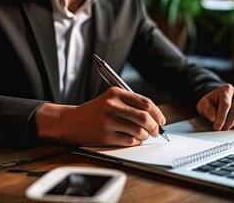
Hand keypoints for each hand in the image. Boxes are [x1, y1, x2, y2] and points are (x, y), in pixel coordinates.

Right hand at [35, 87, 165, 146]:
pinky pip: (130, 140)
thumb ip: (130, 103)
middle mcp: (112, 105)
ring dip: (145, 135)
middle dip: (154, 126)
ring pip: (139, 131)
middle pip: (144, 117)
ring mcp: (108, 121)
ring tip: (143, 135)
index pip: (145, 102)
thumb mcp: (110, 99)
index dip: (157, 113)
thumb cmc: (95, 111)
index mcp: (115, 93)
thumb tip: (154, 115)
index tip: (161, 120)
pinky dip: (136, 141)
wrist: (72, 122)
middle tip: (156, 130)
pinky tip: (133, 139)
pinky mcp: (105, 136)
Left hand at [196, 84, 233, 130]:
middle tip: (223, 129)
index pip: (226, 104)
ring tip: (227, 127)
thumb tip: (213, 117)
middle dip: (229, 122)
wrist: (219, 102)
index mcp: (226, 88)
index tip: (217, 127)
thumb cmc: (211, 104)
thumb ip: (207, 110)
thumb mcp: (203, 105)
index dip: (221, 118)